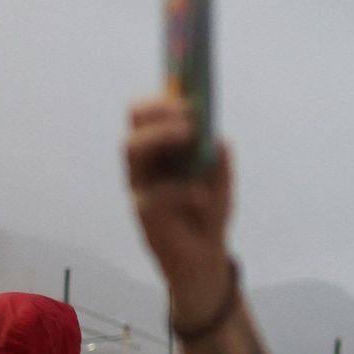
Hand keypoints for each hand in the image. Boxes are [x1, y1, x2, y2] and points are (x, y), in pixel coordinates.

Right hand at [125, 95, 233, 313]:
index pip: (148, 115)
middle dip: (159, 111)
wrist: (203, 256)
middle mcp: (146, 164)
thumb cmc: (208, 212)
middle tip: (188, 116)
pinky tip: (201, 197)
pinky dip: (183, 189)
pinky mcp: (143, 210)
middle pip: (134, 124)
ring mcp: (140, 185)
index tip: (187, 96)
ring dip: (162, 135)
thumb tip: (216, 139)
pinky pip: (157, 190)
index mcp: (163, 152)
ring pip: (132, 147)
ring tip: (189, 134)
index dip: (162, 100)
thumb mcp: (222, 181)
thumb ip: (218, 159)